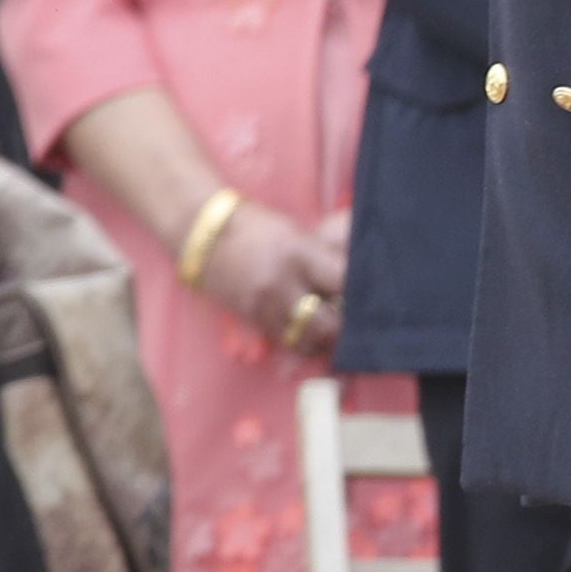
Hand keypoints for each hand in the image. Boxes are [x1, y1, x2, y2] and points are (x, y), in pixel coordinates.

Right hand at [195, 196, 349, 353]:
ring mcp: (263, 304)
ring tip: (329, 331)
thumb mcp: (300, 235)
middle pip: (328, 323)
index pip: (345, 283)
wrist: (204, 235)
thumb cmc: (260, 229)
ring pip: (306, 339)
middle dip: (344, 327)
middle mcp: (281, 282)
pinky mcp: (250, 318)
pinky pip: (284, 341)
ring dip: (323, 340)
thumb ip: (330, 260)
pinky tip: (307, 333)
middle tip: (351, 322)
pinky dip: (300, 341)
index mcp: (300, 253)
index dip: (361, 295)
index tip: (366, 296)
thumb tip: (362, 284)